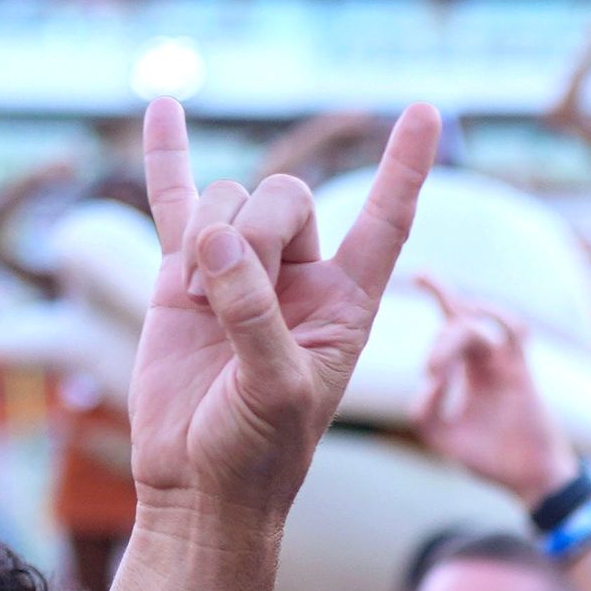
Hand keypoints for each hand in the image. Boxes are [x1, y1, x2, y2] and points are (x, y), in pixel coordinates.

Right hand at [128, 95, 437, 526]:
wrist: (199, 485)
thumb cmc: (259, 451)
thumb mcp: (276, 388)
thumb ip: (254, 314)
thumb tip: (216, 240)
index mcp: (348, 302)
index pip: (386, 220)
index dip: (405, 167)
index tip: (426, 111)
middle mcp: (301, 278)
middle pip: (287, 195)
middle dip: (258, 230)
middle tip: (232, 295)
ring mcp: (241, 270)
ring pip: (230, 201)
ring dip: (207, 242)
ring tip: (199, 308)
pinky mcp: (185, 277)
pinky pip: (176, 200)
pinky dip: (169, 155)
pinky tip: (164, 105)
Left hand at [410, 280, 580, 496]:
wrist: (529, 478)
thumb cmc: (488, 458)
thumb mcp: (441, 436)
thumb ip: (425, 410)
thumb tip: (427, 380)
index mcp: (466, 368)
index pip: (449, 323)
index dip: (438, 292)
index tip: (419, 275)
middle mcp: (484, 359)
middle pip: (458, 323)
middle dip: (440, 342)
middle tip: (432, 371)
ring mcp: (503, 363)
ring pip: (476, 326)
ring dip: (454, 338)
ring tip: (439, 365)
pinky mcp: (521, 372)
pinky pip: (513, 332)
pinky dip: (497, 317)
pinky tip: (477, 315)